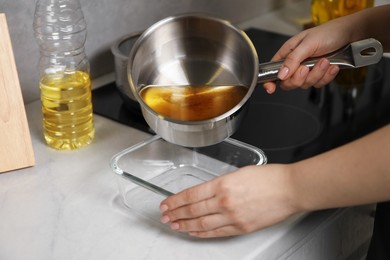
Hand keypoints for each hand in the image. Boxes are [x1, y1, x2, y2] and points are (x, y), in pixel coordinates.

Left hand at [159, 164, 299, 237]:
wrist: (290, 189)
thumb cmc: (269, 177)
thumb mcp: (238, 173)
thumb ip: (220, 184)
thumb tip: (205, 193)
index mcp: (222, 184)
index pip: (190, 195)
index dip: (175, 200)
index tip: (166, 203)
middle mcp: (224, 202)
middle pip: (192, 210)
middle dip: (175, 213)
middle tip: (165, 216)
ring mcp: (232, 217)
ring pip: (201, 224)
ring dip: (185, 225)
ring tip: (175, 225)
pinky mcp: (241, 228)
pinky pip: (216, 233)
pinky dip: (202, 233)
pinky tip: (194, 232)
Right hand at [263, 18, 354, 92]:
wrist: (348, 35)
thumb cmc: (326, 33)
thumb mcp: (307, 44)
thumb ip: (293, 59)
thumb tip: (281, 74)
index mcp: (287, 54)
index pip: (272, 71)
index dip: (269, 81)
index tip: (271, 88)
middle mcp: (295, 64)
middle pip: (288, 83)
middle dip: (299, 78)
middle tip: (306, 68)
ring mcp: (307, 71)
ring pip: (304, 85)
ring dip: (317, 74)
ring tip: (325, 61)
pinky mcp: (318, 76)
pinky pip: (318, 84)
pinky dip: (326, 76)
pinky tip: (331, 66)